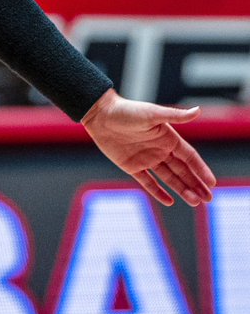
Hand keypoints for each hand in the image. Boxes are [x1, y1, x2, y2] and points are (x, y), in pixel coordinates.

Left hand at [81, 89, 215, 206]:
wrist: (100, 114)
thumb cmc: (127, 110)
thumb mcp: (152, 114)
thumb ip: (175, 116)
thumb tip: (198, 111)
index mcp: (167, 137)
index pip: (189, 157)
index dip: (201, 169)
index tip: (212, 184)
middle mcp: (159, 149)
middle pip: (182, 170)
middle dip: (196, 184)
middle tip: (209, 200)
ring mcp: (146, 159)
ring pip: (169, 178)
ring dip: (182, 189)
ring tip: (195, 202)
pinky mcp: (132, 166)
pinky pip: (148, 182)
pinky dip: (158, 192)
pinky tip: (170, 201)